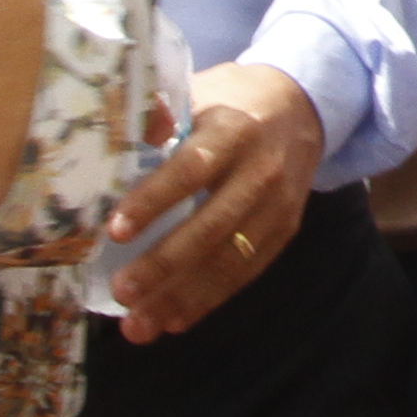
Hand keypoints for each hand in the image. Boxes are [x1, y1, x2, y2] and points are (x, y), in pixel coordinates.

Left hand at [99, 61, 322, 340]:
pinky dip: (209, 299)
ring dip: (182, 297)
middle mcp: (261, 170)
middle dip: (164, 264)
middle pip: (211, 225)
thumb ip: (160, 112)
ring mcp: (278, 205)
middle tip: (122, 292)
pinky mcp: (285, 230)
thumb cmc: (230, 103)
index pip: (192, 168)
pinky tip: (174, 320)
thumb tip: (120, 130)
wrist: (300, 108)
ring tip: (139, 324)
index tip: (116, 230)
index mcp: (233, 130)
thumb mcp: (199, 92)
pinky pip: (246, 272)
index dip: (154, 200)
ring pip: (229, 259)